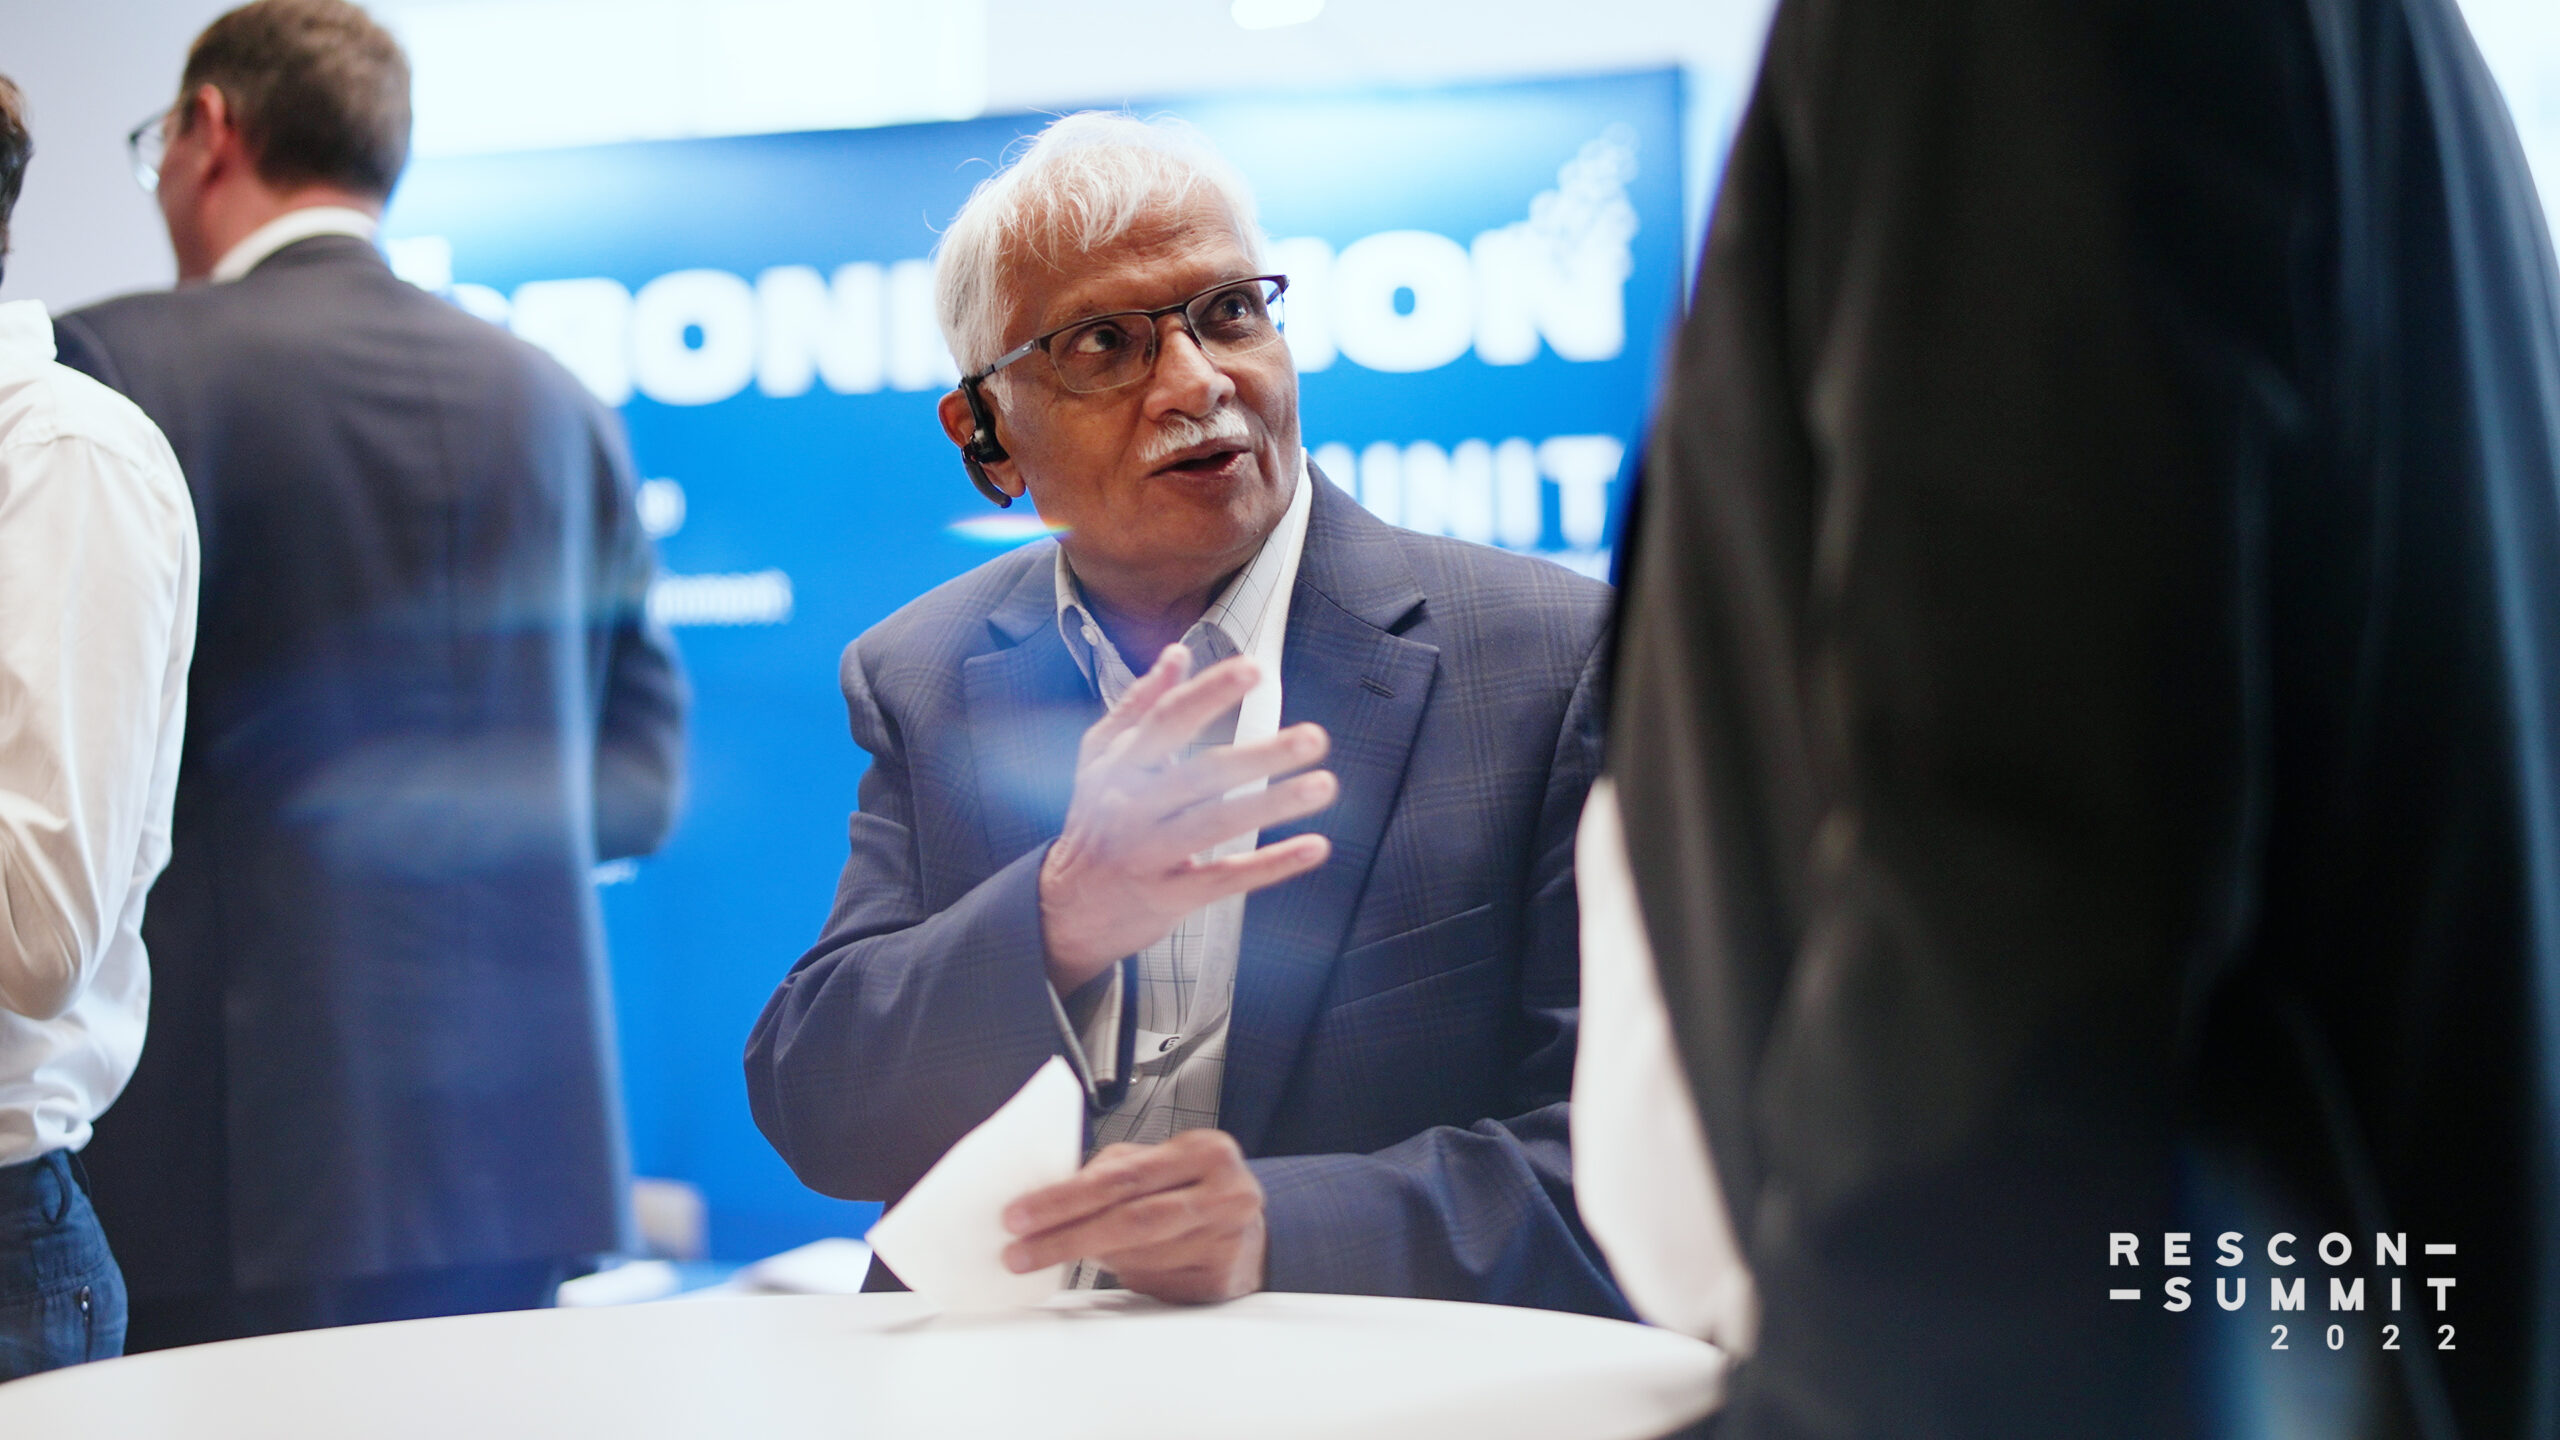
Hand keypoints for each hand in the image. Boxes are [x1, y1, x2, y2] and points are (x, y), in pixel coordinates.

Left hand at [1001, 1129, 1266, 1303]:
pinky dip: (1126, 1275)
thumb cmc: (1196, 1190)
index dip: (1066, 1198)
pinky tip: (1120, 1263)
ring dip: (1096, 1258)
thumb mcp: (1163, 1162)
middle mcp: (1225, 1194)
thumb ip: (1113, 1170)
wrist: (1255, 1230)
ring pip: (1137, 1259)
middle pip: (1130, 1221)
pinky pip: (1153, 1285)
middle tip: (1020, 1252)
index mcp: (1206, 1152)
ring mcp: (1227, 1241)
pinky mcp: (1221, 1281)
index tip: (1021, 1215)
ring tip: (1074, 1250)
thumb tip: (1050, 1196)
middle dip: (1066, 1239)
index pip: (1124, 1176)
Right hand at [1039, 644, 1335, 992]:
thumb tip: (1176, 655)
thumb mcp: (1100, 760)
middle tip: (1314, 738)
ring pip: (1216, 823)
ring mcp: (1147, 853)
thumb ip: (1139, 705)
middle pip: (1201, 773)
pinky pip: (1225, 877)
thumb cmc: (1092, 824)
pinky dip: (1271, 864)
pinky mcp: (1168, 895)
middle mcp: (1130, 805)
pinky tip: (1312, 847)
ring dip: (1273, 804)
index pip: (1167, 720)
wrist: (1065, 909)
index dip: (1210, 693)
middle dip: (1260, 754)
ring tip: (1323, 785)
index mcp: (1119, 765)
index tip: (1253, 670)